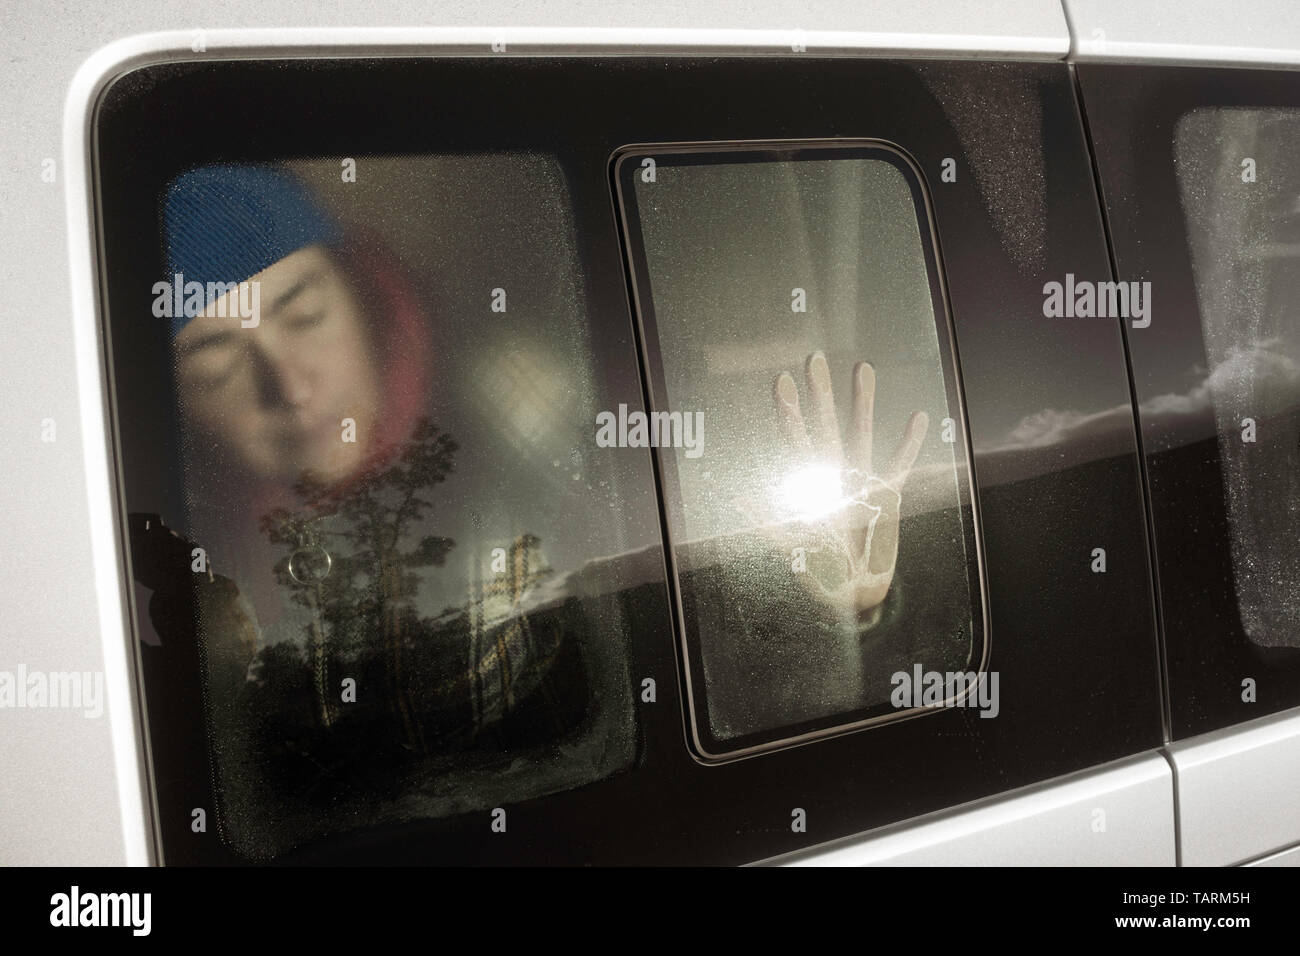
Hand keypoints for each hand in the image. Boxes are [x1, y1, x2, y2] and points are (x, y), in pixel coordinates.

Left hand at [769, 352, 926, 618]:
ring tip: (863, 367)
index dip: (788, 413)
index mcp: (808, 485)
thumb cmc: (819, 570)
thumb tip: (738, 500)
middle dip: (820, 393)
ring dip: (863, 401)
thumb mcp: (790, 547)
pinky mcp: (887, 496)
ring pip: (861, 432)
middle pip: (825, 424)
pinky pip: (900, 465)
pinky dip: (909, 444)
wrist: (852, 592)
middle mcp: (833, 474)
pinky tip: (917, 417)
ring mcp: (860, 481)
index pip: (795, 441)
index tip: (782, 382)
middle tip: (814, 358)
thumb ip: (768, 524)